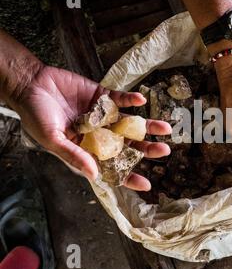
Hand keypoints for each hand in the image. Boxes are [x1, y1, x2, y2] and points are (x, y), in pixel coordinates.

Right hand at [10, 65, 171, 190]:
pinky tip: (141, 100)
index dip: (128, 177)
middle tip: (164, 151)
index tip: (146, 184)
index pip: (111, 167)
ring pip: (129, 123)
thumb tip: (94, 175)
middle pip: (127, 145)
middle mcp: (98, 134)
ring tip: (165, 128)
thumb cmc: (35, 115)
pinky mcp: (102, 96)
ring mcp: (102, 115)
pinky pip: (120, 99)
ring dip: (147, 125)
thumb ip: (73, 155)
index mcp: (86, 149)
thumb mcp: (53, 139)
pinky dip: (131, 100)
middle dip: (146, 149)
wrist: (30, 84)